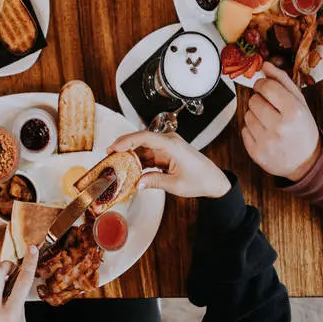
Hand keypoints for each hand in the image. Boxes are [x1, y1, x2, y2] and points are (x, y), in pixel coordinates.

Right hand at [109, 131, 230, 197]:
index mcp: (172, 145)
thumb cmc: (200, 180)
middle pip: (141, 139)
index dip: (127, 140)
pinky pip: (148, 154)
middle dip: (124, 146)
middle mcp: (168, 141)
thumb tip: (137, 183)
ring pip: (143, 147)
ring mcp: (167, 146)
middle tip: (109, 155)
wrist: (214, 181)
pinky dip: (138, 161)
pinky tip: (130, 169)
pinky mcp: (166, 153)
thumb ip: (155, 182)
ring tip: (116, 164)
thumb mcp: (176, 185)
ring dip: (130, 155)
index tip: (114, 147)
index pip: (145, 137)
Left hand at [241, 62, 320, 181]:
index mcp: (294, 112)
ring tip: (269, 122)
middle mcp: (280, 127)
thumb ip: (282, 80)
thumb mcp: (300, 102)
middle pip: (253, 100)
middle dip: (260, 101)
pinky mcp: (256, 153)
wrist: (307, 161)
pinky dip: (251, 129)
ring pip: (246, 115)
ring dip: (255, 115)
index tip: (264, 87)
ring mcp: (266, 141)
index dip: (262, 84)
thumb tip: (265, 65)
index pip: (266, 87)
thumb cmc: (302, 128)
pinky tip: (264, 133)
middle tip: (271, 108)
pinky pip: (243, 130)